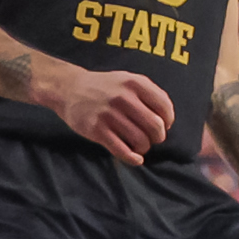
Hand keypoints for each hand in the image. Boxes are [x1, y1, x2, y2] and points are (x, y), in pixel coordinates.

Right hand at [37, 63, 175, 166]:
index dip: (168, 120)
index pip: (164, 106)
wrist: (69, 89)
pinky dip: (132, 158)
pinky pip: (121, 149)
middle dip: (158, 136)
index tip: (165, 126)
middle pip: (155, 126)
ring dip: (144, 147)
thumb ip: (149, 93)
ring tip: (141, 146)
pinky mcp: (96, 129)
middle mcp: (123, 97)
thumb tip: (167, 119)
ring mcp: (109, 114)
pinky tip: (136, 159)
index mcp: (135, 83)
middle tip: (154, 139)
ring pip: (140, 139)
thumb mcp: (128, 79)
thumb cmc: (105, 87)